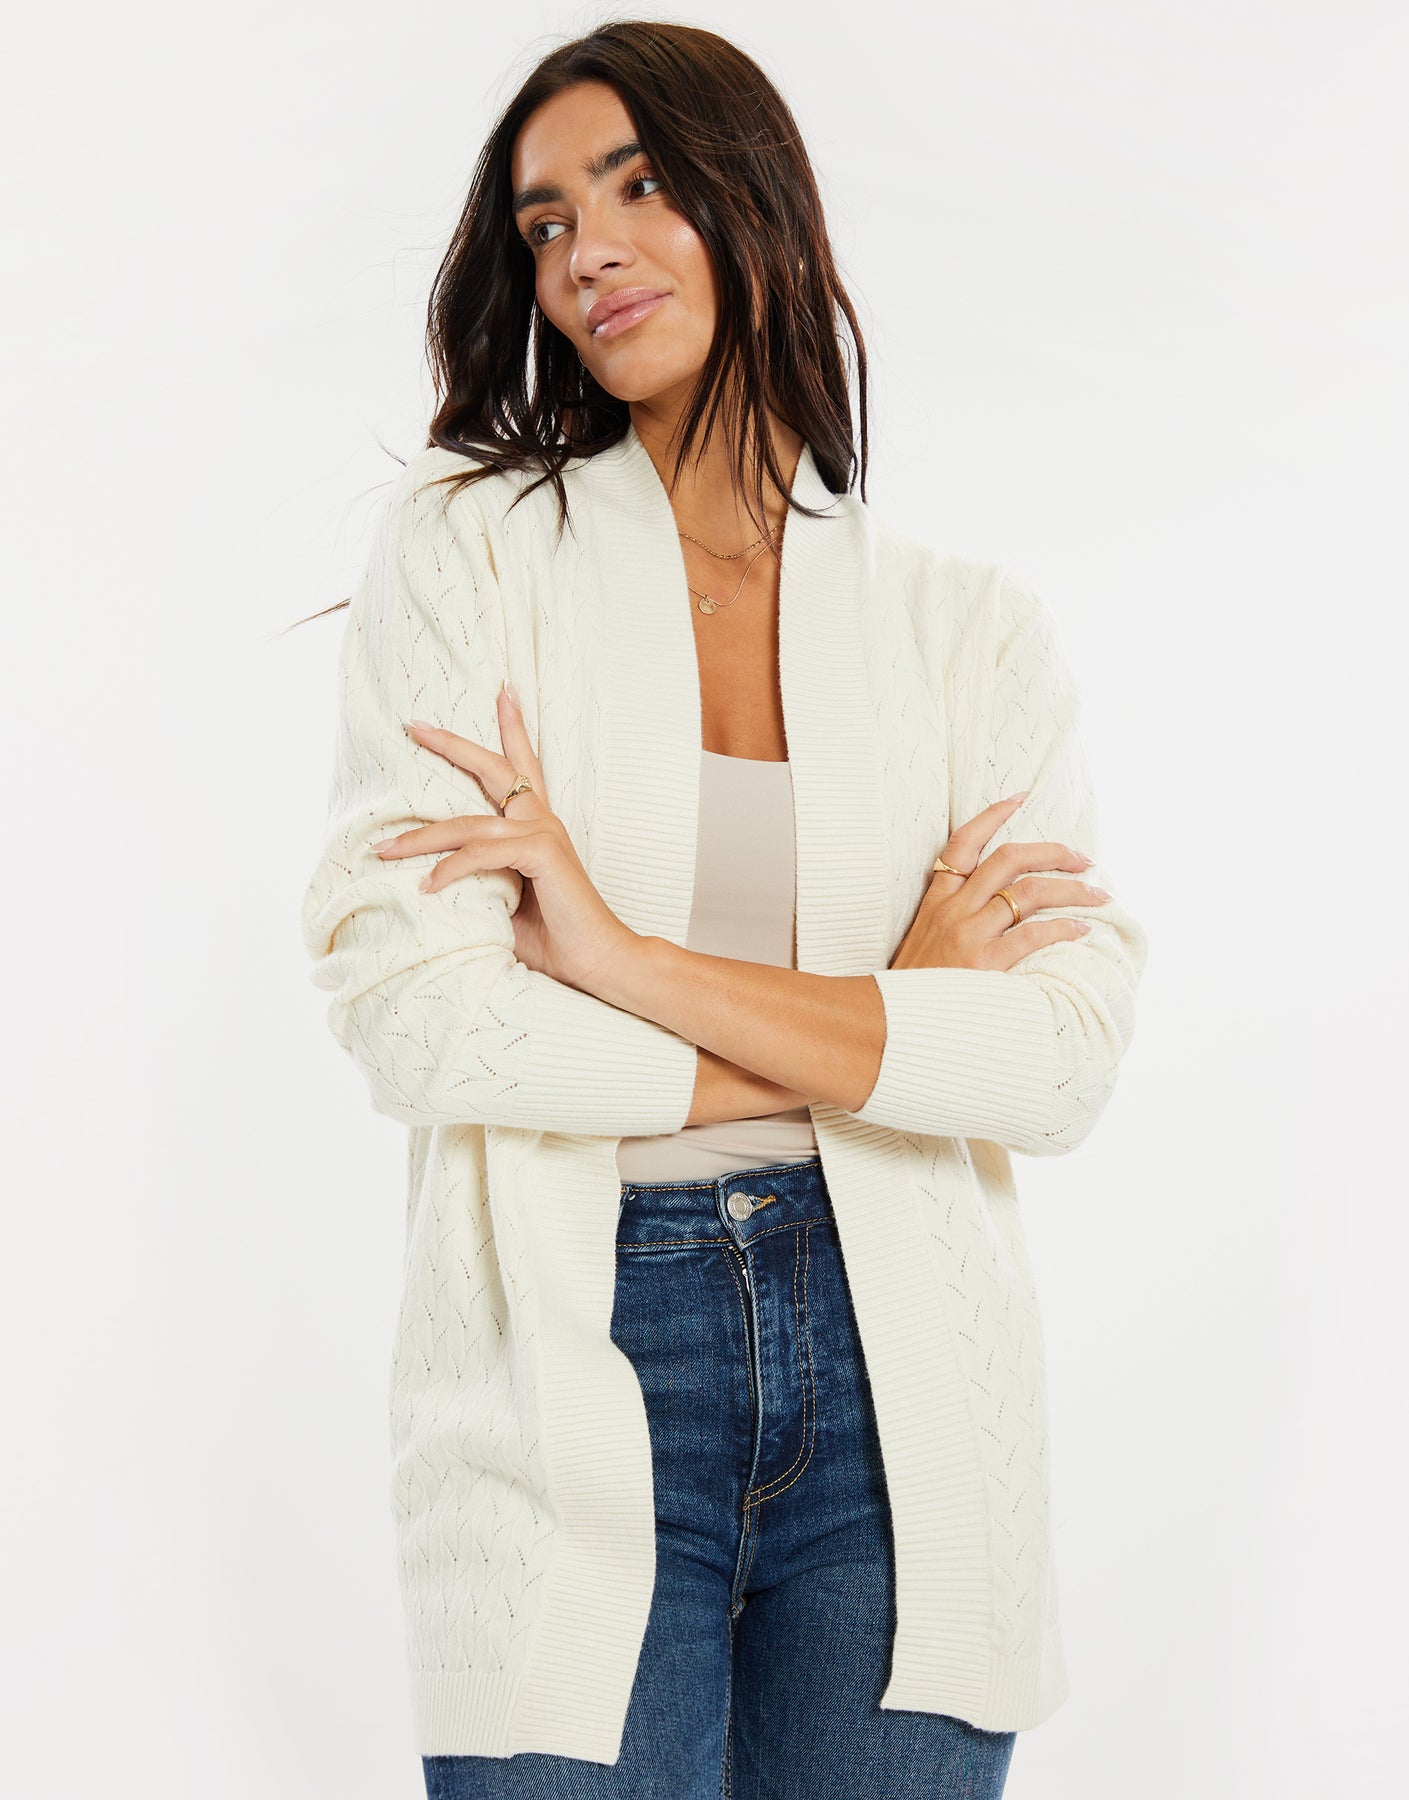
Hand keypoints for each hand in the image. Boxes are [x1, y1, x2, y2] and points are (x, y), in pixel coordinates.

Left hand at [369, 682, 639, 992]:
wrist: (598, 963)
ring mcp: (544, 834)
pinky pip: (483, 853)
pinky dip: (450, 868)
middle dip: (453, 744)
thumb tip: (433, 883)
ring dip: (421, 837)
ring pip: (469, 823)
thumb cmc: (555, 940)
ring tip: (383, 849)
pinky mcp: (543, 855)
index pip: (523, 767)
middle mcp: (543, 822)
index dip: (513, 728)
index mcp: (538, 828)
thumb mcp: (506, 903)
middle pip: (495, 767)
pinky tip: (426, 886)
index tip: (503, 692)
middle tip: (416, 724)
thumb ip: (481, 883)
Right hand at [891, 793, 1109, 972]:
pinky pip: (1032, 934)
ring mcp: (967, 934)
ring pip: (1028, 892)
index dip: (993, 815)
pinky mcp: (983, 963)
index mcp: (937, 901)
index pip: (964, 843)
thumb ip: (952, 921)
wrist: (889, 1022)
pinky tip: (1082, 929)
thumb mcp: (923, 942)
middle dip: (1052, 852)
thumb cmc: (913, 988)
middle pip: (1008, 859)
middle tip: (1083, 858)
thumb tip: (995, 909)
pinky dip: (1063, 928)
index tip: (1021, 798)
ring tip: (1098, 895)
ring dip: (1071, 890)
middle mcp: (953, 910)